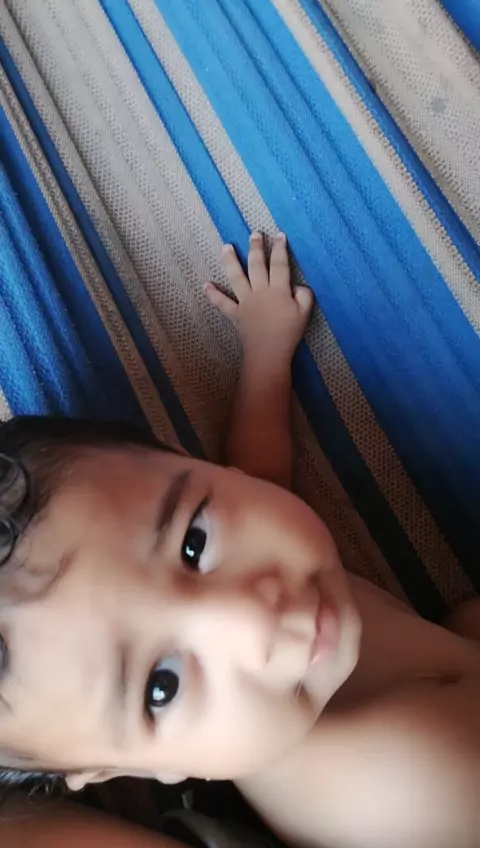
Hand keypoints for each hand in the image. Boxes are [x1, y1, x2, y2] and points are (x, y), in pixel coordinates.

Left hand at [204, 232, 313, 361]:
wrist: (268, 353)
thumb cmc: (288, 333)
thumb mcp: (305, 313)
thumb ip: (304, 295)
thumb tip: (296, 286)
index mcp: (278, 290)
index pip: (279, 264)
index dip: (280, 249)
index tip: (279, 235)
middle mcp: (260, 291)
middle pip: (257, 265)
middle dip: (256, 248)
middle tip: (254, 234)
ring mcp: (245, 302)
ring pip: (236, 277)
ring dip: (230, 261)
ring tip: (226, 247)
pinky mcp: (236, 314)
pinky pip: (223, 303)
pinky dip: (213, 295)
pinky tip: (206, 285)